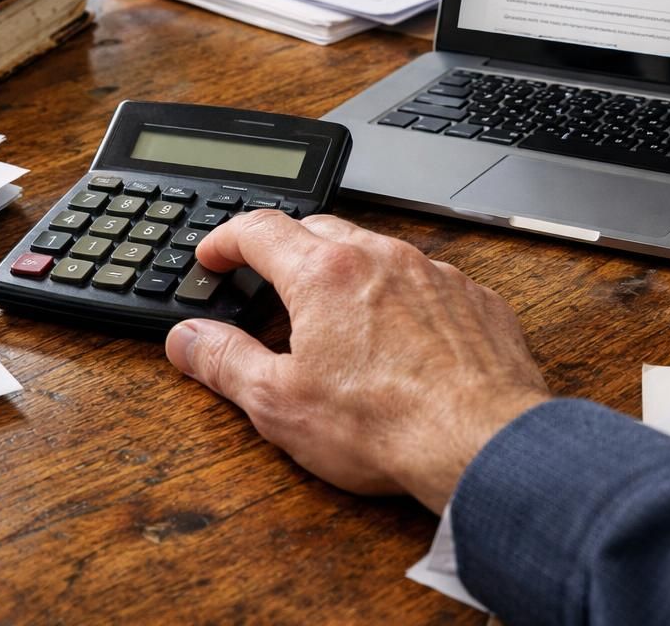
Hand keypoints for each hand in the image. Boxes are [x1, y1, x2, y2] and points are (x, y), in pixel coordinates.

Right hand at [165, 211, 550, 511]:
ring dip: (347, 268)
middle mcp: (381, 258)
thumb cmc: (386, 424)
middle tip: (266, 276)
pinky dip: (402, 295)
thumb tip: (187, 339)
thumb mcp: (279, 403)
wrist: (482, 441)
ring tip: (333, 308)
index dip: (227, 239)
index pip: (260, 229)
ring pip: (377, 251)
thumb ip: (225, 362)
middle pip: (319, 228)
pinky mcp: (473, 299)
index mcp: (324, 275)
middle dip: (285, 246)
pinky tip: (399, 334)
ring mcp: (433, 274)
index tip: (215, 254)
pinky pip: (427, 280)